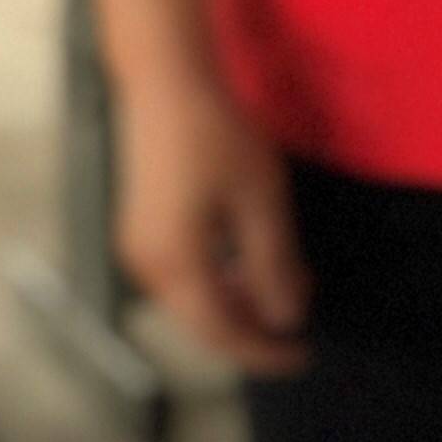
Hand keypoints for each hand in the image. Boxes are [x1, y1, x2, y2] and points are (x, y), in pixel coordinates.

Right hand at [115, 65, 310, 376]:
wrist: (166, 84)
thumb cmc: (217, 135)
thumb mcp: (261, 201)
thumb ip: (274, 265)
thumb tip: (285, 320)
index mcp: (173, 264)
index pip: (221, 332)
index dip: (263, 352)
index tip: (302, 358)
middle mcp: (145, 266)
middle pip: (202, 322)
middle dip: (254, 330)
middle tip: (303, 326)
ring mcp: (138, 248)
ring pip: (193, 300)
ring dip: (240, 302)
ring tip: (290, 285)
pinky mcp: (141, 231)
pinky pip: (184, 275)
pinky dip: (221, 280)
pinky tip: (254, 262)